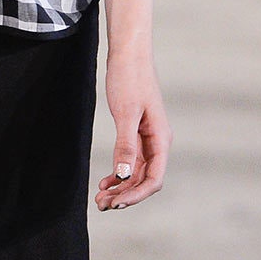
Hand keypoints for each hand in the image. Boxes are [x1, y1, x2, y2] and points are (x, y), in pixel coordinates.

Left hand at [95, 51, 171, 210]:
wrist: (128, 55)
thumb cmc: (129, 79)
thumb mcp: (125, 113)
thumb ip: (125, 145)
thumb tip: (124, 176)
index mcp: (161, 139)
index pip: (153, 179)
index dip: (136, 196)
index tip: (115, 204)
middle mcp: (157, 142)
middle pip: (145, 180)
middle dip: (125, 195)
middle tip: (100, 205)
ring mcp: (148, 140)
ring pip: (136, 174)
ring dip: (120, 188)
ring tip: (100, 198)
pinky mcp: (137, 134)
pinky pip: (130, 162)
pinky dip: (118, 175)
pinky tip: (105, 182)